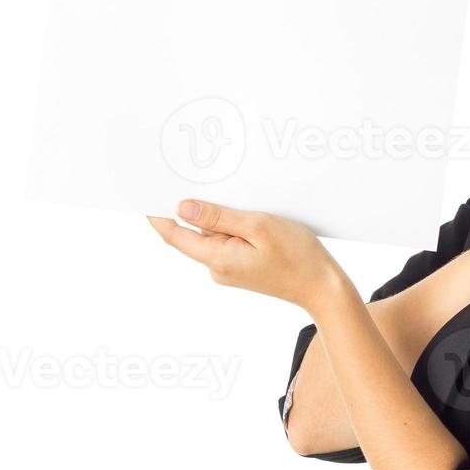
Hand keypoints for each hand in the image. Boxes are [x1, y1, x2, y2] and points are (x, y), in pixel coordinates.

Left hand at [146, 200, 341, 309]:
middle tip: (207, 182)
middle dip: (198, 209)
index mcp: (217, 259)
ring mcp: (230, 269)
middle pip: (194, 233)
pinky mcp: (242, 267)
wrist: (322, 286)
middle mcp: (217, 267)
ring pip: (215, 235)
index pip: (174, 236)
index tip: (147, 194)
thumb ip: (218, 217)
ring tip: (249, 206)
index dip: (157, 215)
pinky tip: (257, 220)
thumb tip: (182, 208)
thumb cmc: (297, 256)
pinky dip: (236, 227)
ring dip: (223, 217)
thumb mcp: (257, 226)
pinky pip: (229, 241)